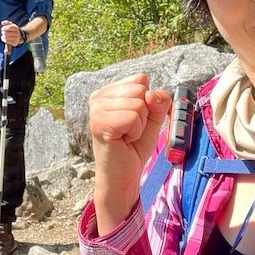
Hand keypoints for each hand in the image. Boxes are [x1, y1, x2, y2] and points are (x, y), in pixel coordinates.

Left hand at [0, 20, 25, 45]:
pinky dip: (3, 40)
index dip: (4, 28)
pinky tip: (3, 38)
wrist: (19, 36)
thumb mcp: (11, 25)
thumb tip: (2, 22)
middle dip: (3, 32)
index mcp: (16, 28)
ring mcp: (16, 39)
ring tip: (3, 35)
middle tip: (2, 32)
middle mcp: (17, 33)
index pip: (9, 28)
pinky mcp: (15, 43)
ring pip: (6, 37)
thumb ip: (6, 22)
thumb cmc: (13, 29)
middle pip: (7, 33)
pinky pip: (7, 42)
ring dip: (3, 36)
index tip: (2, 29)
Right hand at [89, 74, 170, 234]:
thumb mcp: (152, 119)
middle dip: (143, 114)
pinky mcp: (99, 122)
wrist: (124, 175)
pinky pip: (133, 117)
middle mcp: (98, 96)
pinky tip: (123, 140)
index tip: (134, 120)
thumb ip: (158, 102)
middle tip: (129, 131)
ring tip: (126, 136)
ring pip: (138, 104)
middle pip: (140, 90)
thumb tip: (152, 94)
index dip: (146, 101)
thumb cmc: (134, 146)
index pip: (140, 79)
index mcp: (108, 91)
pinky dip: (135, 132)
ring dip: (139, 125)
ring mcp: (96, 108)